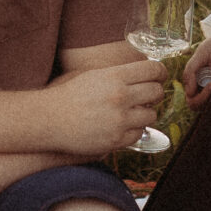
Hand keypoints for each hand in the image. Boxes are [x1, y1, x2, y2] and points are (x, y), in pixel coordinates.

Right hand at [41, 57, 166, 153]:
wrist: (49, 119)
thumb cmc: (69, 94)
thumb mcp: (93, 74)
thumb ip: (119, 73)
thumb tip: (145, 71)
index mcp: (114, 76)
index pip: (153, 70)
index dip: (161, 72)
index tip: (160, 76)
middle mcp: (120, 97)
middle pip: (157, 92)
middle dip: (155, 92)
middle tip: (148, 95)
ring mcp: (119, 120)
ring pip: (152, 115)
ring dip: (146, 112)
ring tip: (133, 111)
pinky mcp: (116, 139)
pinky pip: (139, 133)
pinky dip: (135, 129)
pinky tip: (123, 125)